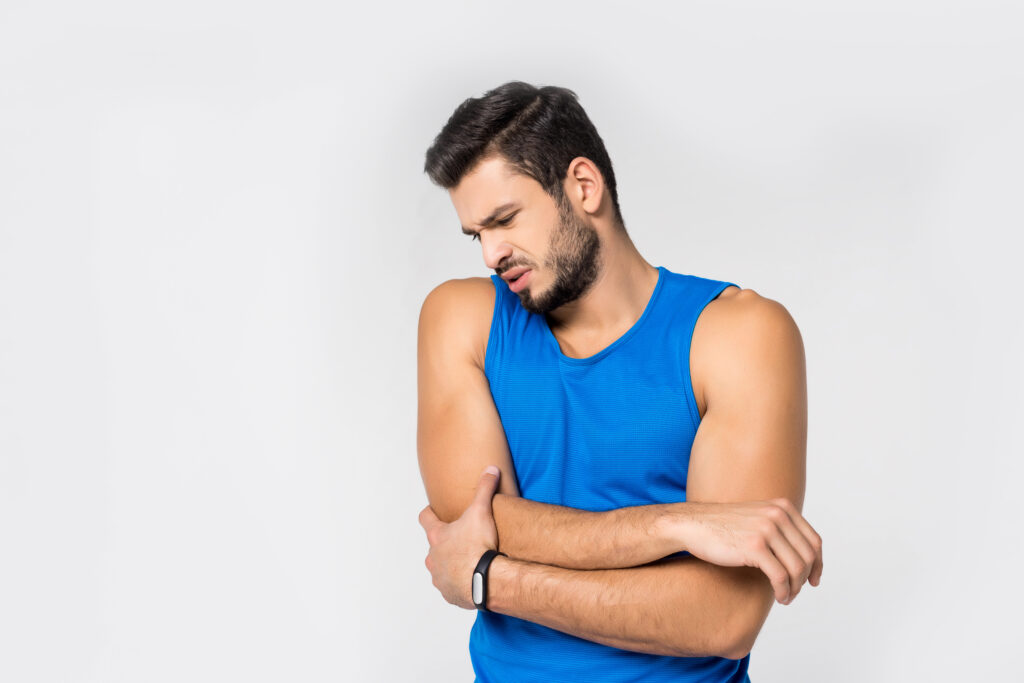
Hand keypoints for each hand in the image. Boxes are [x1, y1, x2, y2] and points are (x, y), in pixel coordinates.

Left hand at [418, 465, 501, 608]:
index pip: (424, 518)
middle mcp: (433, 557)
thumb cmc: (479, 547)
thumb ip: (485, 489)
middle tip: (462, 538)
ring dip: (451, 563)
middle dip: (445, 542)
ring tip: (468, 561)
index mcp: (437, 536)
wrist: (486, 581)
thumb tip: (491, 469)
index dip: (429, 512)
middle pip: (433, 545)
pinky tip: (473, 578)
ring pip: (440, 567)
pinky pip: (450, 587)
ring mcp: (439, 577)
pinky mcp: (449, 594)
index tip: (434, 510)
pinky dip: (459, 583)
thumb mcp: (482, 512)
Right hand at [671, 499, 822, 604]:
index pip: (814, 540)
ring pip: (797, 568)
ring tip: (786, 597)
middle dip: (806, 579)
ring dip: (795, 588)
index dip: (818, 564)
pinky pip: (780, 576)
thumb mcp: (757, 518)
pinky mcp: (754, 547)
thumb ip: (779, 528)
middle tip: (796, 592)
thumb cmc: (722, 527)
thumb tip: (803, 556)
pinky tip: (779, 597)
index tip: (814, 580)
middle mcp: (777, 515)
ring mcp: (766, 529)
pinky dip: (784, 591)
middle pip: (808, 555)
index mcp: (782, 507)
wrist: (691, 525)